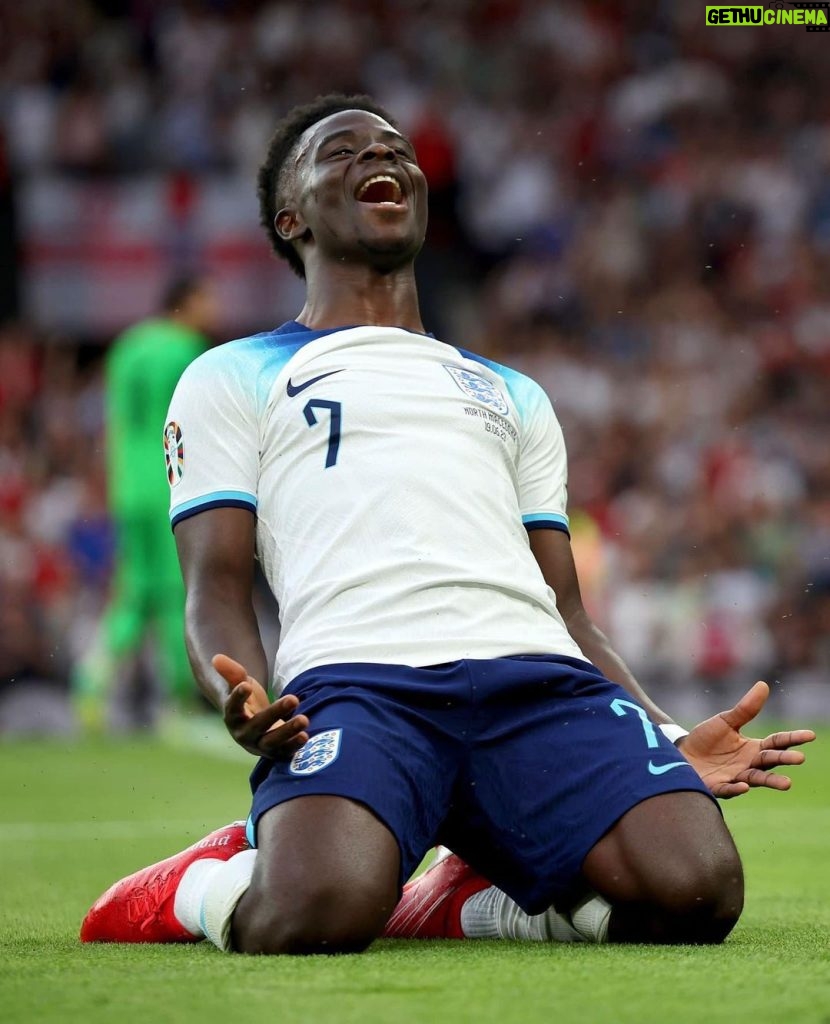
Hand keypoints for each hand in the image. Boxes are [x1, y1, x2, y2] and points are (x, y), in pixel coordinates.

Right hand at [212, 653, 309, 758]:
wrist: (255, 723)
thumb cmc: (247, 700)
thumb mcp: (240, 684)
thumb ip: (231, 672)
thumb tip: (217, 657)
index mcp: (232, 716)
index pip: (232, 708)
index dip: (237, 697)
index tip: (245, 685)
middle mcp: (244, 734)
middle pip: (257, 725)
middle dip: (275, 712)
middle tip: (294, 698)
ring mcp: (259, 745)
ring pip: (272, 742)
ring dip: (288, 732)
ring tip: (304, 719)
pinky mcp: (275, 752)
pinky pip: (284, 752)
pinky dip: (294, 746)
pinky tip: (305, 736)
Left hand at [679, 681, 815, 798]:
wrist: (682, 754)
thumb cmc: (707, 738)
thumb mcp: (726, 721)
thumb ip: (745, 709)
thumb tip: (763, 685)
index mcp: (753, 748)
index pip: (777, 742)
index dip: (793, 738)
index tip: (810, 735)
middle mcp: (749, 764)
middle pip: (769, 761)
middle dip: (784, 760)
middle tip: (799, 758)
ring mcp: (735, 776)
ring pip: (756, 779)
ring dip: (771, 781)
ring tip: (787, 784)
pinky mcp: (718, 786)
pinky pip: (729, 788)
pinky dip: (736, 788)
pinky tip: (743, 786)